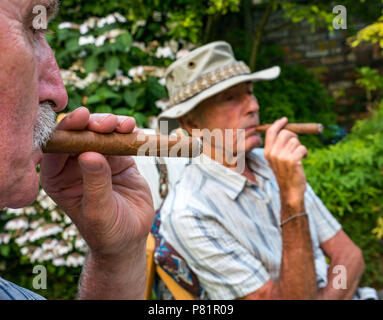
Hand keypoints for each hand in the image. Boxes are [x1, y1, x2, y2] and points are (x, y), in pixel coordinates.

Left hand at [40, 107, 154, 261]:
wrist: (130, 238)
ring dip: (113, 125)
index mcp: (59, 178)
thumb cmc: (108, 232)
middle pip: (80, 134)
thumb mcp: (98, 212)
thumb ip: (95, 183)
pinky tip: (133, 130)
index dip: (68, 129)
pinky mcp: (119, 159)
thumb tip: (89, 154)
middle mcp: (75, 166)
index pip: (57, 147)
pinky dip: (128, 133)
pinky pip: (122, 140)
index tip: (82, 117)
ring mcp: (99, 160)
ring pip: (102, 133)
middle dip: (93, 124)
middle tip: (109, 124)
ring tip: (125, 125)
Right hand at [264, 117, 307, 205]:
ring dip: (300, 146)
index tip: (285, 120)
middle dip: (293, 136)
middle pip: (285, 133)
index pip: (271, 132)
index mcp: (267, 152)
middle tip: (296, 144)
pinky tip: (303, 159)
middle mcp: (273, 153)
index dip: (278, 124)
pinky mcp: (293, 160)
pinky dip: (305, 152)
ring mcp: (282, 157)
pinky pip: (302, 147)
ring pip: (295, 140)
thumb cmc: (286, 173)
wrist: (290, 190)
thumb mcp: (276, 159)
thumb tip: (285, 128)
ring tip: (299, 156)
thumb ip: (277, 145)